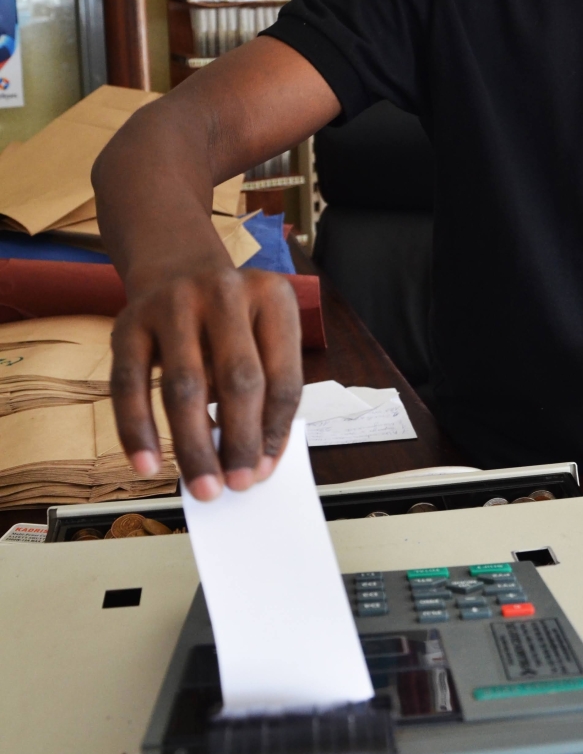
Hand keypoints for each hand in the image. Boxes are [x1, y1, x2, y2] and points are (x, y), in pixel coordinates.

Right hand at [110, 266, 302, 499]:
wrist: (176, 266)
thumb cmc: (230, 320)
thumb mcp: (262, 335)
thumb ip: (266, 389)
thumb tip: (256, 461)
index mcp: (273, 297)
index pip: (282, 377)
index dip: (274, 430)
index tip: (264, 470)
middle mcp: (224, 293)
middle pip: (238, 380)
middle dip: (239, 442)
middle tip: (237, 486)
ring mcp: (173, 303)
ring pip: (184, 387)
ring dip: (193, 446)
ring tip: (202, 487)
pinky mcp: (129, 322)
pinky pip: (129, 384)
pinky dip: (138, 430)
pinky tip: (148, 465)